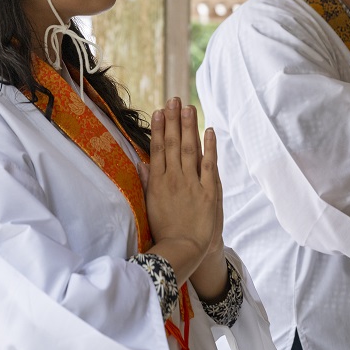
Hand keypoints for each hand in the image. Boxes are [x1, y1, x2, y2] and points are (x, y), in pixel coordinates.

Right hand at [146, 98, 220, 268]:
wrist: (183, 249)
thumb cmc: (165, 229)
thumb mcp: (149, 204)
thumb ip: (146, 181)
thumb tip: (140, 160)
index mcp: (158, 182)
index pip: (157, 149)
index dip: (158, 128)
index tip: (159, 111)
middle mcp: (174, 179)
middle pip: (172, 143)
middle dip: (173, 120)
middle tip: (174, 100)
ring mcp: (192, 183)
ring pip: (188, 149)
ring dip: (188, 126)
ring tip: (188, 107)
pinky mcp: (209, 191)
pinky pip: (209, 164)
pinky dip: (209, 147)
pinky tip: (208, 130)